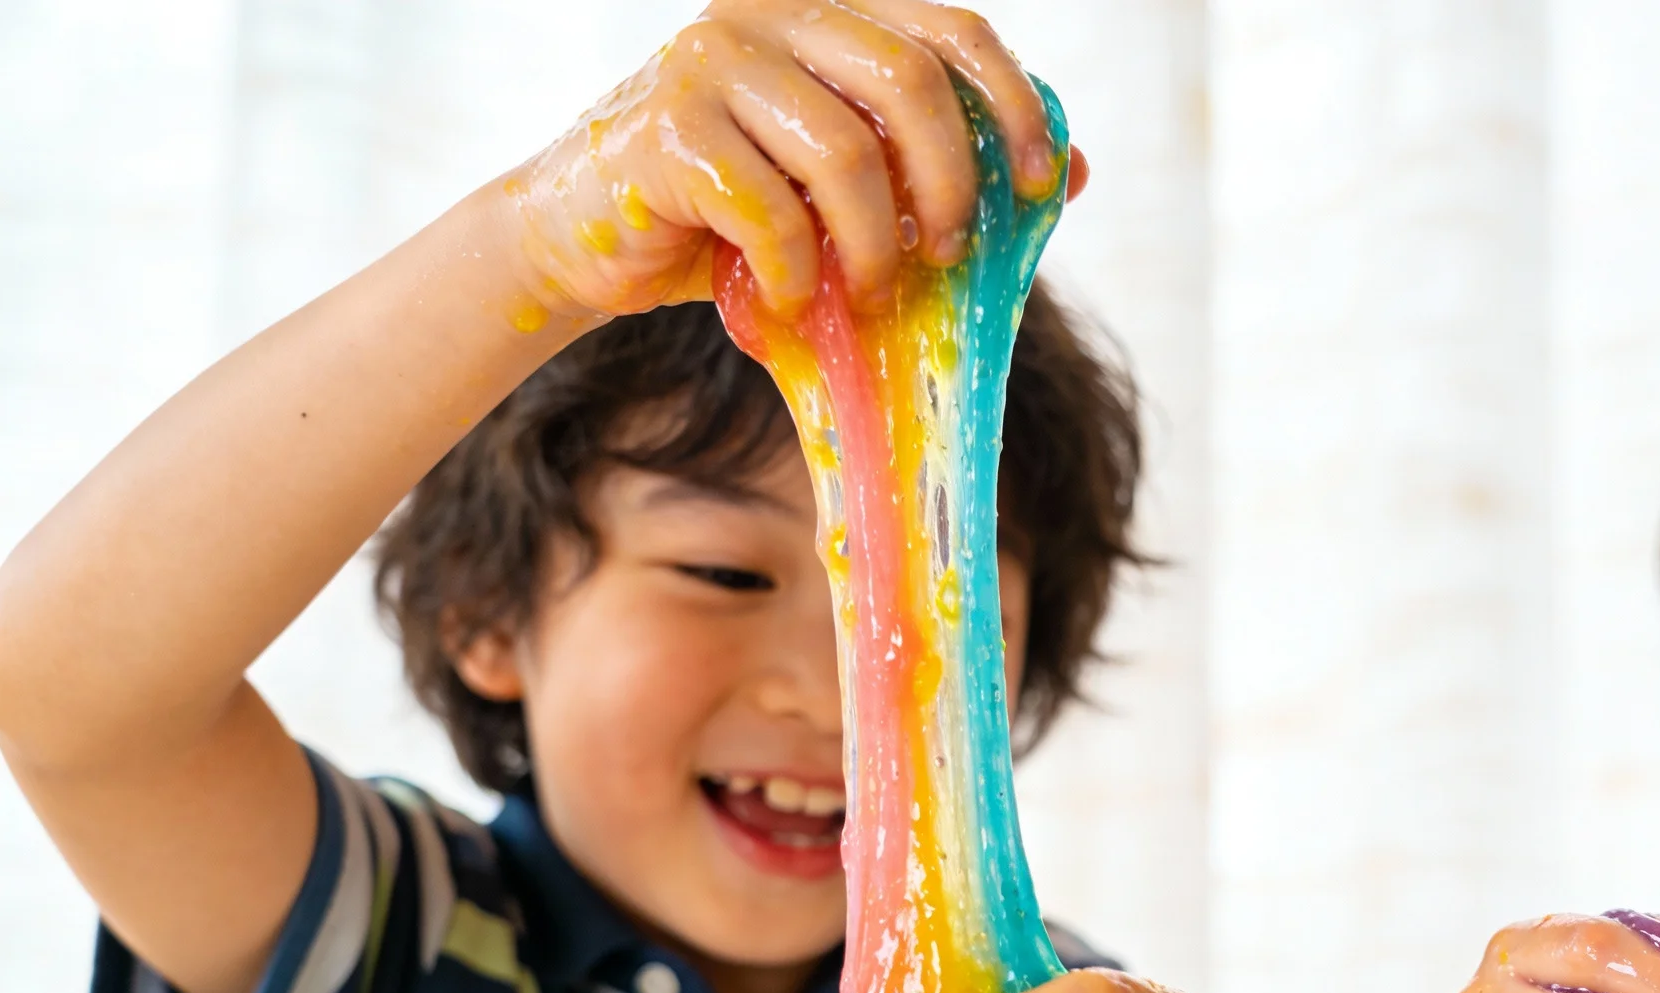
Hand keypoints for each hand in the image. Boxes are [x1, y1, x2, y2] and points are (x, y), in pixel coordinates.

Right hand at [499, 0, 1075, 320]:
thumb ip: (940, 164)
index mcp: (823, 9)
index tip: (1039, 184)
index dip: (1014, 103)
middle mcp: (766, 13)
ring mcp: (711, 60)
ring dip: (873, 244)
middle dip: (951, 181)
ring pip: (845, 153)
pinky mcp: (668, 129)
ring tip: (868, 293)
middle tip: (948, 254)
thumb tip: (1070, 171)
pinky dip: (795, 271)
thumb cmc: (732, 215)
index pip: (950, 28)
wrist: (590, 241)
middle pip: (909, 81)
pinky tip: (791, 297)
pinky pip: (770, 209)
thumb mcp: (846, 184)